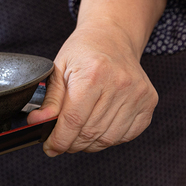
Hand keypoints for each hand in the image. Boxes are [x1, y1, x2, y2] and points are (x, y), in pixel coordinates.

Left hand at [26, 0, 166, 154]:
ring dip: (89, 144)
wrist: (113, 38)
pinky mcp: (149, 102)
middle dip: (71, 144)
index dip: (59, 139)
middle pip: (90, 132)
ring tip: (78, 136)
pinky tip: (98, 128)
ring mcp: (137, 94)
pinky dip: (108, 139)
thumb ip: (50, 100)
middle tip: (62, 142)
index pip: (74, 120)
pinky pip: (126, 135)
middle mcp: (119, 83)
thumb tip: (37, 122)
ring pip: (108, 138)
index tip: (50, 147)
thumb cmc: (82, 53)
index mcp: (94, 73)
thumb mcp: (59, 69)